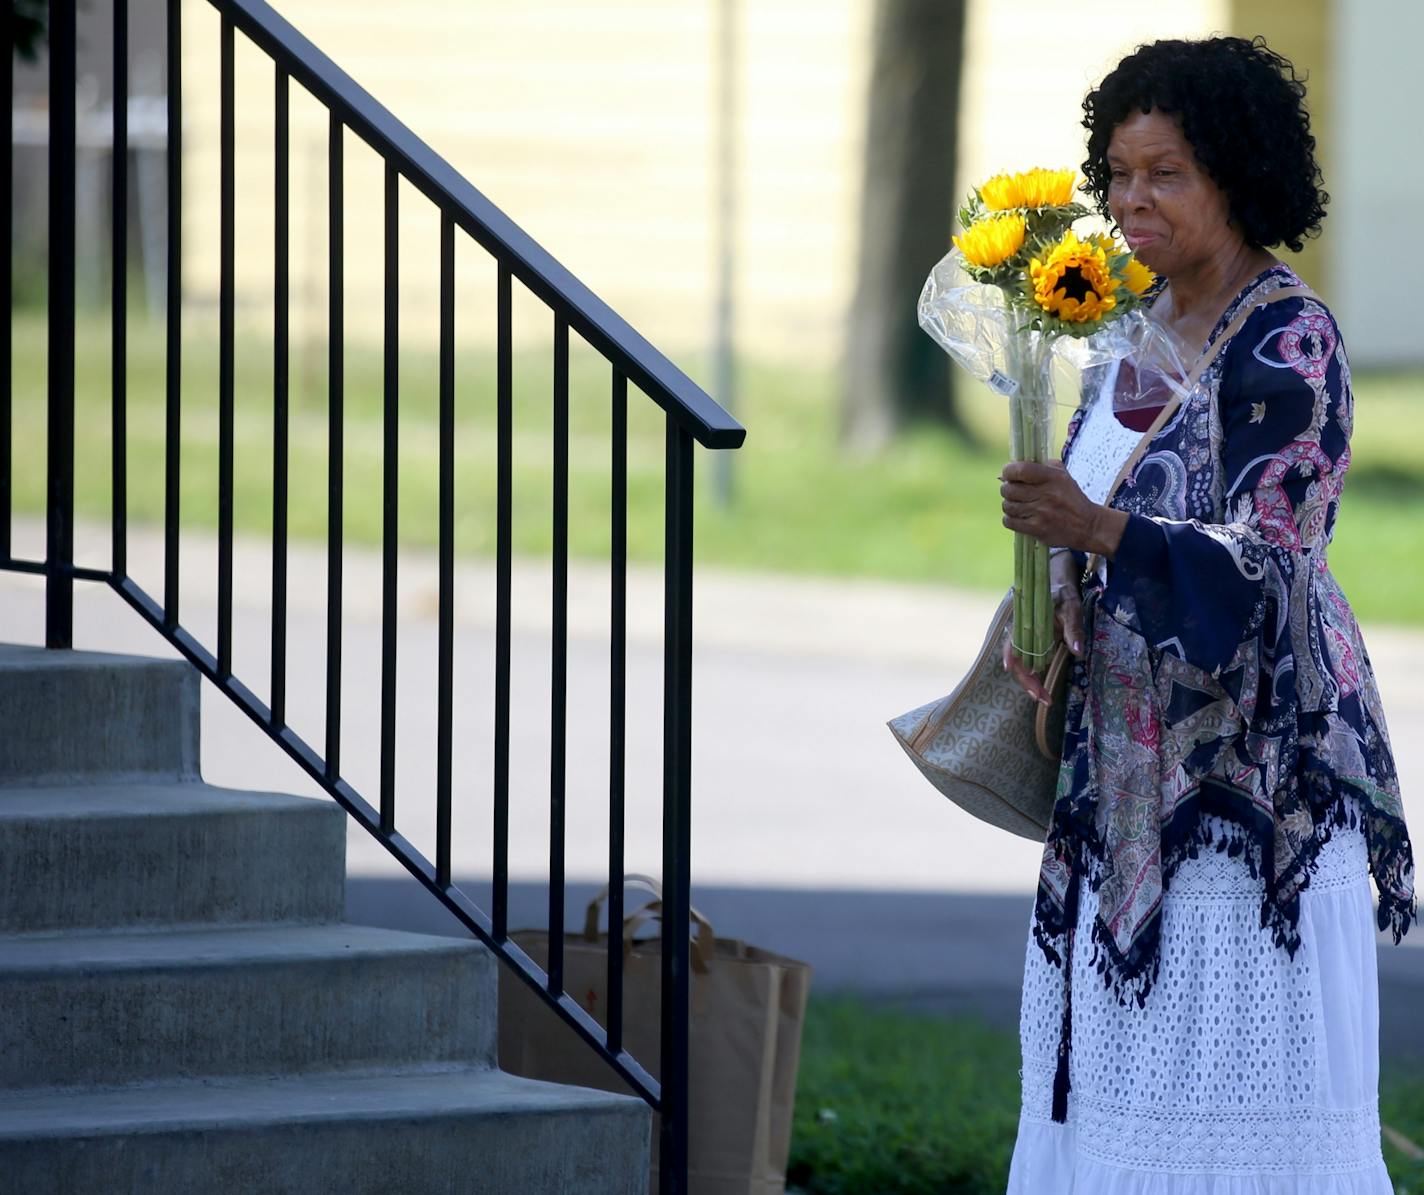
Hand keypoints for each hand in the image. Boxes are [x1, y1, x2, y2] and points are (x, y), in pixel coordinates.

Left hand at [1000, 460, 1128, 557]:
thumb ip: (1045, 467)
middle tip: (1013, 491)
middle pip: (1009, 489)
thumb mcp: (1064, 477)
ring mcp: (1040, 512)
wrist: (1088, 526)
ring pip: (1007, 506)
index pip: (1020, 470)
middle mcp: (1045, 494)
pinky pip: (1009, 521)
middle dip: (1007, 489)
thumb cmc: (1073, 499)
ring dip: (1009, 505)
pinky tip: (1019, 517)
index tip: (1008, 474)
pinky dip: (1010, 519)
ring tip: (1018, 505)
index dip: (1009, 471)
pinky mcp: (1036, 529)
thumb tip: (1020, 463)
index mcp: (1052, 477)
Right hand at [1001, 552, 1085, 702]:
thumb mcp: (1071, 607)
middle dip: (1028, 683)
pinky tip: (1042, 686)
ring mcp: (1024, 637)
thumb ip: (1073, 628)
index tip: (1024, 680)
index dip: (1015, 664)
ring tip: (1045, 698)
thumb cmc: (1063, 590)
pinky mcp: (1031, 641)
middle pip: (1016, 661)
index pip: (1013, 646)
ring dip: (1031, 682)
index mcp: (1024, 621)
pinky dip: (1035, 674)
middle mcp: (1019, 631)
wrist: (1057, 577)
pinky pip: (1028, 660)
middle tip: (1044, 700)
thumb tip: (1078, 652)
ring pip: (1022, 664)